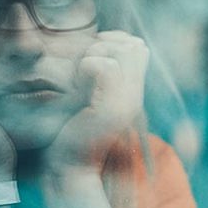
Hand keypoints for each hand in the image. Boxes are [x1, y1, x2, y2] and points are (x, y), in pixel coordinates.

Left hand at [45, 31, 147, 173]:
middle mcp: (135, 96)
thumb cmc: (71, 129)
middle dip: (103, 47)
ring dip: (92, 58)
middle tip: (81, 69)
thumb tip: (95, 46)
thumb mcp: (87, 96)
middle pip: (133, 46)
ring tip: (78, 80)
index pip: (137, 47)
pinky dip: (85, 69)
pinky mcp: (112, 109)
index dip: (113, 43)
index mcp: (132, 92)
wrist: (70, 165)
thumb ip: (96, 76)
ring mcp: (127, 102)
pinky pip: (105, 67)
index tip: (88, 60)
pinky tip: (76, 87)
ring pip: (120, 53)